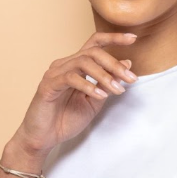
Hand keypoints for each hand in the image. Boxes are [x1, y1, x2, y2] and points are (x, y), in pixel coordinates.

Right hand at [10, 32, 138, 155]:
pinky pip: (70, 78)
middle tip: (131, 79)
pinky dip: (88, 85)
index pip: (95, 44)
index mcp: (75, 66)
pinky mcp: (48, 85)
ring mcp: (55, 73)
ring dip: (105, 75)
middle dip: (115, 64)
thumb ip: (108, 82)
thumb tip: (127, 64)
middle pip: (93, 52)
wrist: (43, 138)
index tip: (133, 38)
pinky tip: (99, 95)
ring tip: (118, 90)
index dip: (113, 38)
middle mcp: (64, 64)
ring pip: (83, 62)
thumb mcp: (95, 101)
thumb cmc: (66, 119)